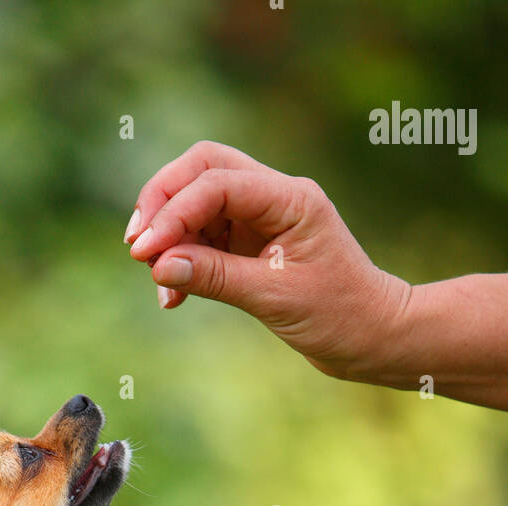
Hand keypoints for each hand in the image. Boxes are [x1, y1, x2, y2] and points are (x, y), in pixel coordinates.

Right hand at [125, 141, 410, 383]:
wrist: (370, 336)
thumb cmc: (339, 315)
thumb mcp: (275, 298)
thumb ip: (216, 276)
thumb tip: (159, 264)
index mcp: (290, 197)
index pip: (217, 182)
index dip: (174, 212)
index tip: (144, 251)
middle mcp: (274, 196)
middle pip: (201, 168)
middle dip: (162, 201)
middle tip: (136, 244)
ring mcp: (261, 217)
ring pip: (197, 202)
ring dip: (169, 236)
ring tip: (158, 282)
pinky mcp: (250, 242)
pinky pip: (203, 237)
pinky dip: (182, 259)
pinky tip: (172, 295)